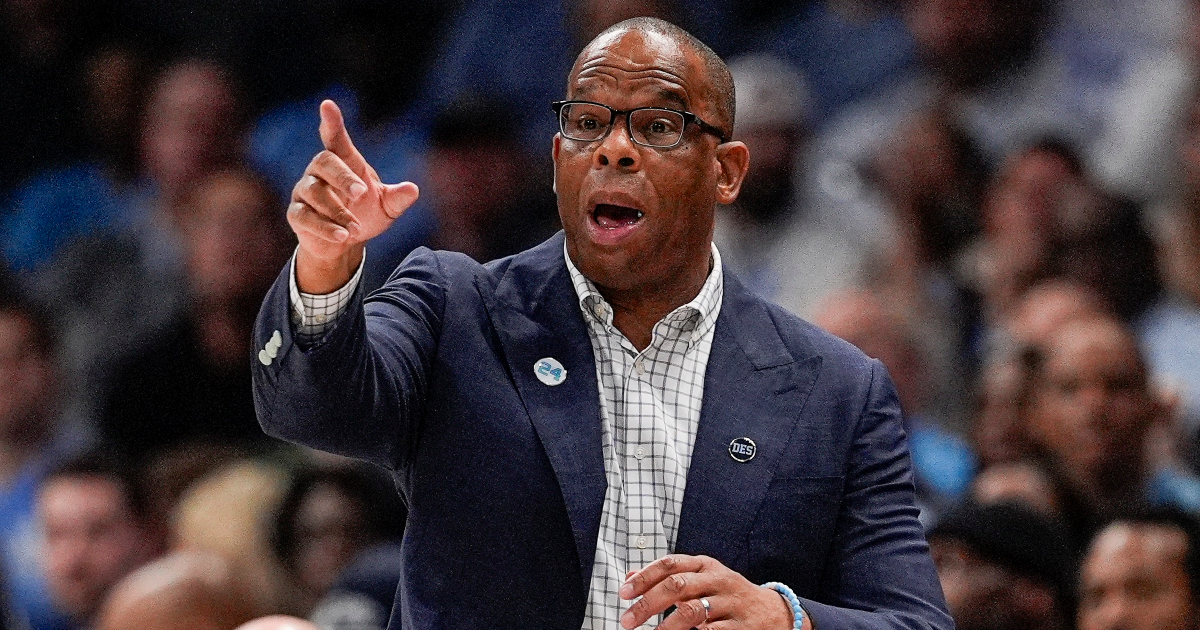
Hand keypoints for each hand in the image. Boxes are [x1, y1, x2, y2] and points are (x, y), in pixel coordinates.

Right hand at [287, 100, 419, 292]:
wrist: (344, 243)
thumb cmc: (365, 215)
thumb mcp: (386, 207)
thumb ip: (397, 198)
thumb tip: (413, 189)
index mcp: (344, 162)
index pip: (335, 138)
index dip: (331, 122)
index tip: (328, 105)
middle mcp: (319, 171)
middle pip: (325, 162)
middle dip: (342, 177)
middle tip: (361, 193)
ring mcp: (305, 191)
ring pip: (314, 192)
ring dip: (337, 211)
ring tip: (356, 230)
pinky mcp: (296, 214)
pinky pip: (304, 217)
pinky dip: (324, 227)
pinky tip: (341, 237)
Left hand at [619, 554, 801, 629]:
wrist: (773, 612)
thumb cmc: (726, 594)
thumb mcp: (700, 579)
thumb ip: (667, 577)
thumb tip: (629, 576)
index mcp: (704, 565)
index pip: (669, 564)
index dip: (643, 578)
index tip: (623, 593)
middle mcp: (717, 579)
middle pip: (677, 586)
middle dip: (648, 604)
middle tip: (627, 621)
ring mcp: (730, 602)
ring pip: (693, 610)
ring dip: (667, 625)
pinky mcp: (741, 625)